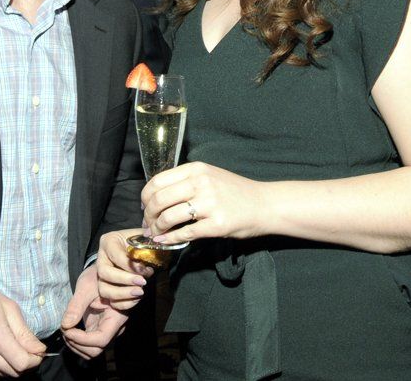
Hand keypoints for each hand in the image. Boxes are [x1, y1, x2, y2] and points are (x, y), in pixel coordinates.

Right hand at [0, 280, 44, 376]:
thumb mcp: (9, 308)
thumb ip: (24, 333)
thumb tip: (40, 350)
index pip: (21, 363)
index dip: (34, 360)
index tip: (37, 352)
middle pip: (13, 372)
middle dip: (25, 363)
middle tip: (26, 350)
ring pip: (1, 374)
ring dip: (10, 364)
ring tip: (9, 347)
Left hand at [60, 265, 129, 358]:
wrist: (104, 272)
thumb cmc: (98, 276)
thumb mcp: (86, 287)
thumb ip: (76, 306)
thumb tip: (65, 325)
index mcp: (116, 316)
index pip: (101, 339)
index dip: (82, 339)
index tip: (67, 329)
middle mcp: (114, 328)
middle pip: (96, 350)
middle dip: (77, 344)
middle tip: (64, 329)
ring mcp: (107, 330)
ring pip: (92, 351)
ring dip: (75, 345)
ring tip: (65, 329)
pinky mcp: (99, 329)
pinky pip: (89, 344)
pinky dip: (76, 342)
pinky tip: (69, 329)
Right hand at [95, 228, 152, 310]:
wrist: (135, 250)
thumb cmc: (139, 242)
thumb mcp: (142, 236)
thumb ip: (148, 240)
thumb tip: (157, 244)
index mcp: (108, 242)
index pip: (115, 255)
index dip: (130, 265)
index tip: (145, 270)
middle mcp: (101, 259)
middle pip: (105, 273)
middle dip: (124, 279)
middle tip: (143, 282)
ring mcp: (102, 276)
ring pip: (104, 290)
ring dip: (123, 294)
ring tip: (140, 292)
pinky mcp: (107, 289)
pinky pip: (111, 301)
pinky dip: (125, 303)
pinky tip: (137, 298)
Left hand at [143, 161, 266, 245]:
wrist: (265, 204)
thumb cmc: (236, 192)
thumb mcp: (210, 176)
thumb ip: (186, 181)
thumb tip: (157, 197)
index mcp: (197, 169)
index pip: (158, 181)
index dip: (145, 197)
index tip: (145, 208)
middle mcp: (201, 183)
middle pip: (159, 200)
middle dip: (148, 216)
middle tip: (148, 225)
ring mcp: (209, 204)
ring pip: (168, 217)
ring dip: (157, 229)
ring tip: (157, 233)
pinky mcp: (216, 224)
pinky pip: (185, 233)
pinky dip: (170, 239)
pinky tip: (166, 241)